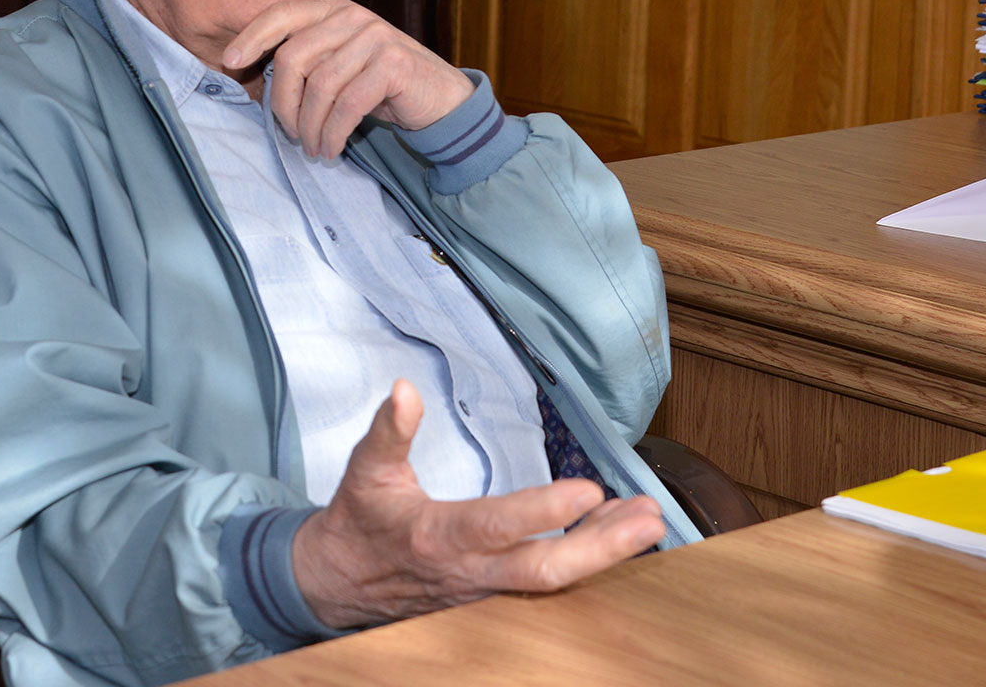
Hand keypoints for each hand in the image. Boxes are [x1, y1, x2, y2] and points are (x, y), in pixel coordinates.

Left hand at [222, 0, 475, 158]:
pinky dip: (332, 133)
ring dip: (310, 127)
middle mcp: (353, 17)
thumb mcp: (342, 63)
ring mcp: (375, 37)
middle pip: (293, 58)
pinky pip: (346, 105)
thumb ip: (309, 58)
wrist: (441, 100)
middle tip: (290, 134)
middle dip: (283, 104)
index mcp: (335, 10)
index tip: (230, 61)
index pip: (283, 14)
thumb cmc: (382, 87)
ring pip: (318, 87)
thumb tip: (255, 76)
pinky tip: (332, 148)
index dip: (252, 36)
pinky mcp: (392, 64)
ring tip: (314, 147)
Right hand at [290, 380, 666, 629]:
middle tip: (649, 518)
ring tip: (647, 520)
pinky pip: (547, 583)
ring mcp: (485, 590)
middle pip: (543, 570)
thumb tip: (404, 389)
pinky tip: (617, 535)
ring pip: (553, 580)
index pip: (495, 526)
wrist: (337, 585)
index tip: (590, 490)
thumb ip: (389, 431)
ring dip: (604, 551)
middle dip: (601, 547)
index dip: (542, 511)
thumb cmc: (358, 522)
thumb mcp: (365, 471)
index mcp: (436, 535)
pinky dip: (587, 559)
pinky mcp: (494, 596)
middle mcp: (468, 571)